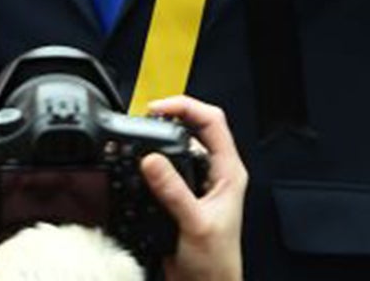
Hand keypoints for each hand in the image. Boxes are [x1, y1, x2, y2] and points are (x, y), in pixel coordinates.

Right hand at [142, 97, 245, 280]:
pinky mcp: (182, 195)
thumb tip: (152, 160)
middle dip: (170, 116)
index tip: (158, 108)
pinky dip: (153, 160)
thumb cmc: (216, 263)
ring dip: (160, 138)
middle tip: (146, 116)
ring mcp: (199, 183)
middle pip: (195, 127)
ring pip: (180, 146)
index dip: (186, 106)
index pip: (213, 121)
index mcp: (229, 172)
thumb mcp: (195, 223)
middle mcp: (215, 173)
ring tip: (141, 134)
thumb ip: (173, 191)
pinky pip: (167, 167)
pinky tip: (141, 163)